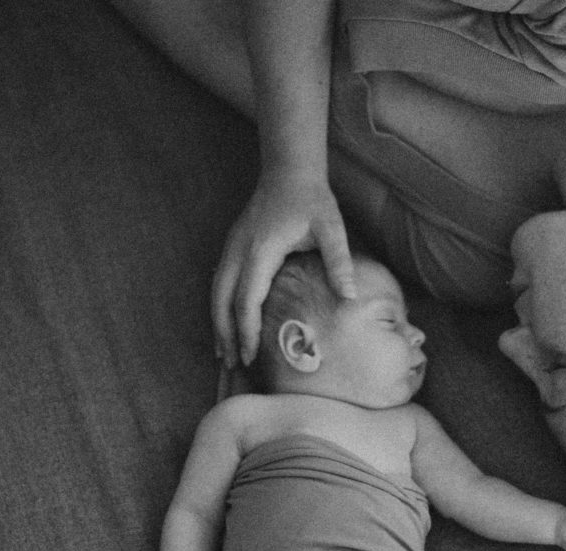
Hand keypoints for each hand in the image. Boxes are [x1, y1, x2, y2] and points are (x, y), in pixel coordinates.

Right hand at [211, 168, 355, 367]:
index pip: (247, 300)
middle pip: (222, 301)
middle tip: (233, 365)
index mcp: (261, 251)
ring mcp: (231, 248)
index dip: (247, 331)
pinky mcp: (232, 247)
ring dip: (218, 323)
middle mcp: (238, 251)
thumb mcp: (332, 228)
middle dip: (226, 334)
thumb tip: (350, 297)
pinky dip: (219, 307)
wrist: (289, 170)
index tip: (251, 356)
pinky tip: (225, 324)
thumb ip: (339, 262)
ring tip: (224, 353)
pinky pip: (219, 283)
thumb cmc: (312, 199)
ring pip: (215, 293)